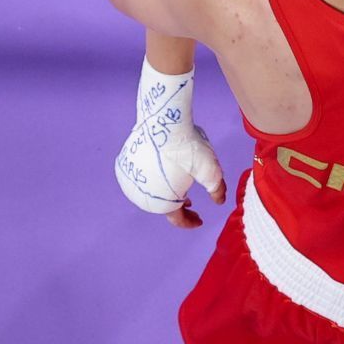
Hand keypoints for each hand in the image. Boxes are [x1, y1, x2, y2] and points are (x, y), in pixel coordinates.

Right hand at [113, 60, 225, 228]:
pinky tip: (163, 171)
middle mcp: (142, 197)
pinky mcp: (124, 165)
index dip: (190, 222)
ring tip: (178, 187)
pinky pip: (141, 179)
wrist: (164, 121)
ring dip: (165, 193)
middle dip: (178, 207)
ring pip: (150, 193)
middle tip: (190, 204)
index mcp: (163, 203)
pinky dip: (154, 180)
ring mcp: (130, 181)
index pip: (178, 220)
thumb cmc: (188, 149)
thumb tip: (219, 200)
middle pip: (163, 207)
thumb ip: (217, 189)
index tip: (200, 220)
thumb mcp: (210, 171)